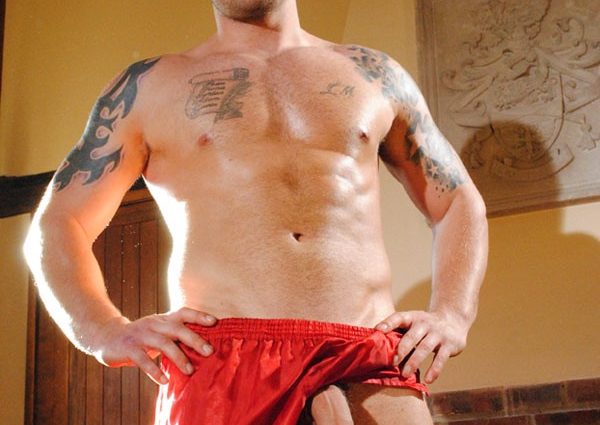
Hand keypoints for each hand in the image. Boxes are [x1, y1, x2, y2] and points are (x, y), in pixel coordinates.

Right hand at [91, 307, 216, 384]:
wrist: (108, 337)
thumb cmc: (142, 336)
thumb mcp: (159, 331)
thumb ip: (176, 335)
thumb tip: (204, 346)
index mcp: (163, 319)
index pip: (183, 313)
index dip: (199, 316)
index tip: (215, 322)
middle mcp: (154, 324)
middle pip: (177, 329)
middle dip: (194, 339)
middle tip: (209, 351)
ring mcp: (141, 335)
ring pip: (163, 344)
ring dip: (178, 357)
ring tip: (189, 371)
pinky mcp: (129, 348)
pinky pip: (143, 360)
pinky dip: (154, 371)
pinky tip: (164, 380)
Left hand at [375, 310, 468, 383]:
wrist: (453, 320)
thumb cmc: (424, 326)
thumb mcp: (413, 322)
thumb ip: (398, 331)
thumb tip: (375, 346)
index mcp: (413, 317)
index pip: (399, 317)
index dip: (388, 323)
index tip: (377, 330)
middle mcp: (425, 323)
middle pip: (411, 336)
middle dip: (401, 350)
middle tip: (392, 362)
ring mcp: (438, 333)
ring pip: (425, 348)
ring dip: (414, 362)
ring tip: (405, 374)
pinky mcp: (449, 345)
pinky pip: (441, 358)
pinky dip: (434, 370)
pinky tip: (428, 380)